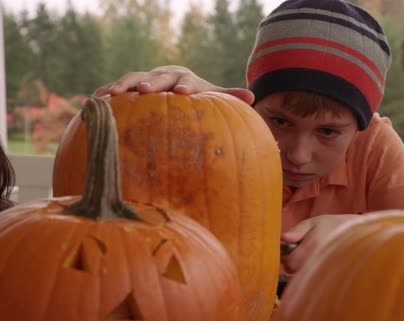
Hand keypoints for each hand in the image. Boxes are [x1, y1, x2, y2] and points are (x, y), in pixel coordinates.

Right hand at [93, 65, 254, 103]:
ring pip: (131, 79)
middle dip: (150, 82)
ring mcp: (144, 79)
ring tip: (108, 96)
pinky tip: (92, 103)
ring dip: (120, 86)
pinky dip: (104, 93)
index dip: (183, 86)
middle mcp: (163, 76)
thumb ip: (229, 96)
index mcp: (185, 79)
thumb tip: (253, 96)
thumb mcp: (213, 95)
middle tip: (144, 90)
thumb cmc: (197, 94)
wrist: (176, 82)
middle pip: (156, 78)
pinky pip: (114, 89)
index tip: (181, 93)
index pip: (186, 81)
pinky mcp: (128, 87)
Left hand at [280, 214, 361, 273]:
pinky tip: (321, 261)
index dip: (288, 257)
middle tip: (304, 251)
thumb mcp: (314, 222)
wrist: (358, 232)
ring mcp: (327, 270)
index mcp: (312, 246)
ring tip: (314, 255)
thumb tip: (283, 238)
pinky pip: (316, 279)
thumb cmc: (333, 225)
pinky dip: (314, 272)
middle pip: (296, 272)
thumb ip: (297, 230)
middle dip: (295, 263)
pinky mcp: (334, 275)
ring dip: (304, 268)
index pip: (290, 263)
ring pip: (305, 277)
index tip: (294, 249)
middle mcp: (319, 261)